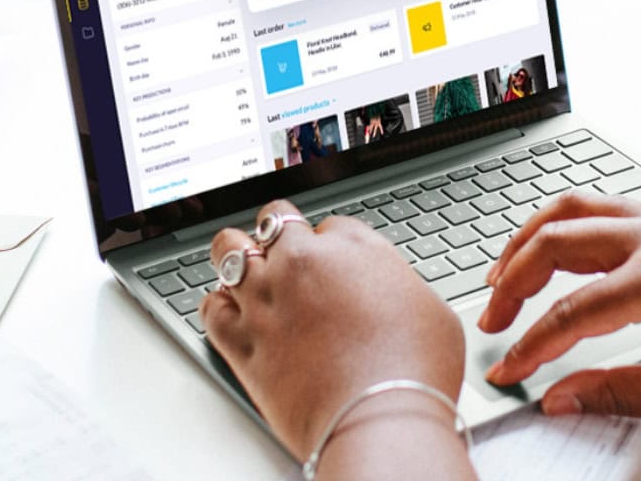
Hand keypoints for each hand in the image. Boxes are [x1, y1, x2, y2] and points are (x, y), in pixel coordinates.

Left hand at [200, 200, 467, 465]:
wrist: (380, 419)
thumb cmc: (415, 370)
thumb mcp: (429, 309)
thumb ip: (397, 286)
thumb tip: (389, 291)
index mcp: (354, 247)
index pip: (331, 224)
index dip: (331, 244)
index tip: (334, 262)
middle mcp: (304, 263)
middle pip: (275, 220)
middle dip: (279, 233)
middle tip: (283, 250)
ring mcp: (266, 298)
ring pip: (229, 249)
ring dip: (236, 254)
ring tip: (242, 265)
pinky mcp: (241, 341)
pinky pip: (210, 308)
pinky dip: (216, 306)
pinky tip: (227, 309)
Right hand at [479, 191, 640, 416]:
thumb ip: (620, 392)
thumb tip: (558, 399)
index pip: (574, 310)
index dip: (532, 344)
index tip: (506, 371)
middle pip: (560, 242)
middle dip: (514, 282)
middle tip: (491, 323)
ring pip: (574, 208)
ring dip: (529, 239)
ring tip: (500, 278)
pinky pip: (601, 207)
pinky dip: (562, 225)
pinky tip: (546, 249)